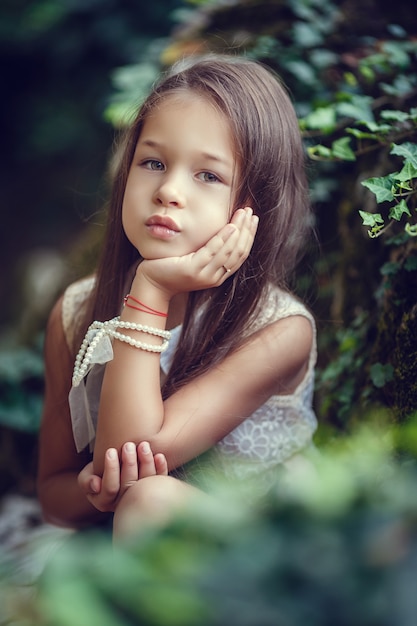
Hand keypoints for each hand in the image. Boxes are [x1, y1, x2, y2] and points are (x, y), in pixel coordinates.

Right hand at [78, 441, 167, 512]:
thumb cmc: (97, 473)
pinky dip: (161, 468)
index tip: (111, 451)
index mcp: (105, 502)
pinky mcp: (153, 489)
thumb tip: (96, 485)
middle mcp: (123, 503)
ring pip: (145, 483)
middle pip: (129, 485)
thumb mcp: (86, 476)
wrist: (112, 471)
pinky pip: (159, 481)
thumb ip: (86, 482)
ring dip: (146, 463)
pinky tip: (159, 455)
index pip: (110, 488)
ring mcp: (139, 497)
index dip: (111, 469)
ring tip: (143, 445)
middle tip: (129, 445)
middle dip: (129, 463)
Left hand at [138, 207, 257, 296]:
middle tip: (250, 212)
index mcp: (218, 275)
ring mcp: (205, 275)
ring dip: (240, 230)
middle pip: (239, 252)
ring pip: (230, 251)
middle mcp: (215, 277)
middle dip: (247, 230)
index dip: (249, 236)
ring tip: (243, 213)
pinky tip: (230, 226)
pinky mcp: (193, 270)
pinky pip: (213, 252)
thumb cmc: (171, 267)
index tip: (253, 219)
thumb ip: (209, 249)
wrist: (153, 284)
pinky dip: (224, 238)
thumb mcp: (194, 258)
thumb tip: (221, 228)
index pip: (240, 255)